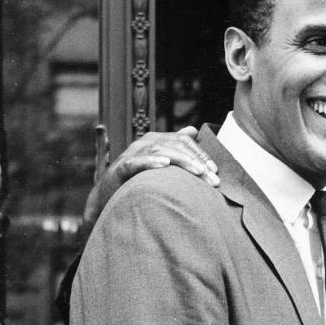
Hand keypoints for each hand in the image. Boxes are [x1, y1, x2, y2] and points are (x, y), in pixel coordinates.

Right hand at [82, 127, 218, 229]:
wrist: (110, 194)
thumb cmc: (139, 179)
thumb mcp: (160, 162)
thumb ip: (176, 146)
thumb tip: (193, 130)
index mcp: (156, 141)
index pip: (183, 141)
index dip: (200, 154)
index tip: (215, 171)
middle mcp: (145, 143)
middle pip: (174, 145)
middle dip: (196, 161)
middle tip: (212, 178)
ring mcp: (132, 154)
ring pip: (159, 151)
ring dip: (180, 160)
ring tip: (197, 172)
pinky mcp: (121, 168)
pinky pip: (136, 162)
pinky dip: (150, 162)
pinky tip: (165, 165)